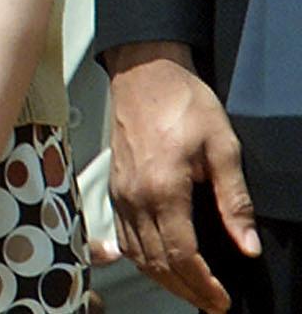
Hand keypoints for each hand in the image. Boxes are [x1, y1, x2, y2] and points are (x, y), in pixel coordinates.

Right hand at [107, 42, 259, 311]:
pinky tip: (158, 260)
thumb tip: (247, 244)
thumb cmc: (182, 102)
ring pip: (136, 253)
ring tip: (189, 288)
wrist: (145, 72)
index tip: (221, 299)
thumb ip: (235, 201)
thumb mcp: (223, 148)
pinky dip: (141, 257)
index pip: (181, 254)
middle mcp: (135, 196)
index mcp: (163, 189)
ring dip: (162, 277)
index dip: (203, 284)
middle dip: (184, 288)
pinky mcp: (115, 185)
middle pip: (155, 261)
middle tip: (210, 303)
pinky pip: (124, 234)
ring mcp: (121, 192)